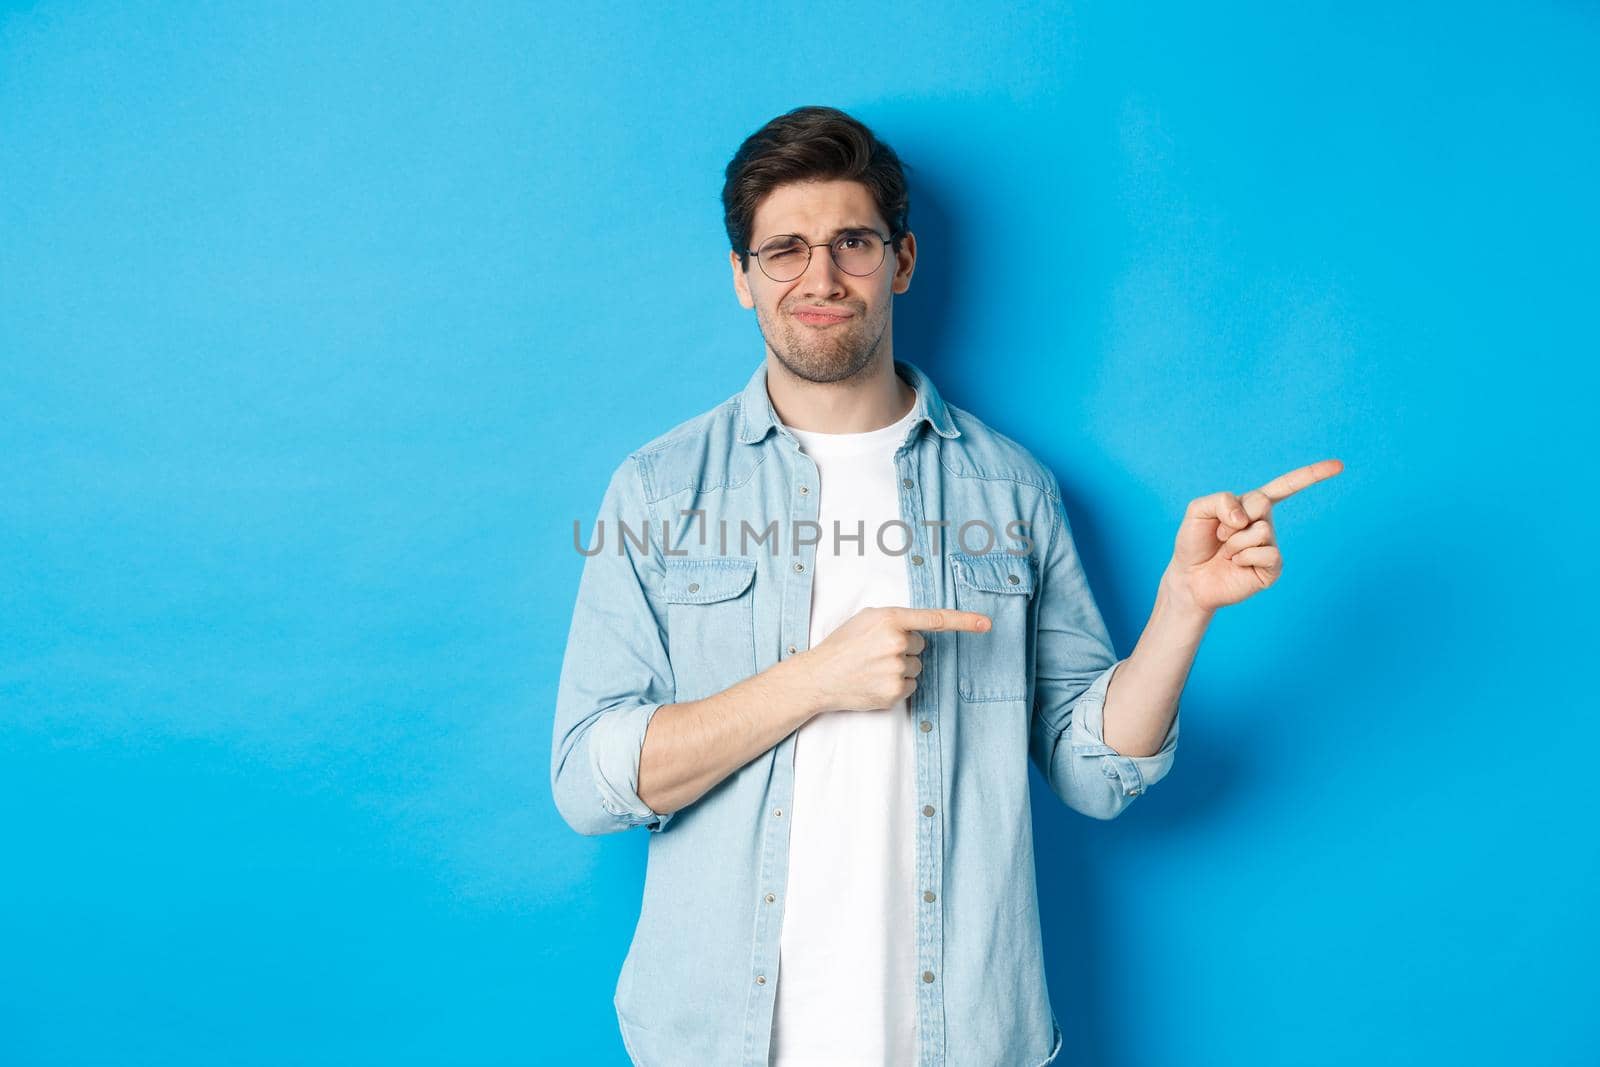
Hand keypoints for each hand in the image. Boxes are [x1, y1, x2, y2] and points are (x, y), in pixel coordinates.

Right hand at [796, 607, 991, 712]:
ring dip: (900, 668)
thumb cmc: (841, 646)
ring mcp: (896, 668)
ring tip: (873, 669)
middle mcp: (896, 642)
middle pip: (921, 646)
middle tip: (876, 653)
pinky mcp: (895, 691)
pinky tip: (875, 682)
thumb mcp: (865, 619)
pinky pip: (911, 686)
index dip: (965, 621)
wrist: (818, 676)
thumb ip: (895, 620)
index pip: (936, 619)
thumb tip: (918, 630)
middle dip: (904, 649)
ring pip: (917, 667)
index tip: (986, 624)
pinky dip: (897, 686)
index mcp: (890, 618)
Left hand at [1164, 458, 1343, 613]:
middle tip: (1220, 534)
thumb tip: (1248, 519)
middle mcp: (1265, 523)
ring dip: (1233, 541)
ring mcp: (1270, 546)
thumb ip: (1220, 501)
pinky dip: (1244, 557)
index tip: (1339, 465)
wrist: (1189, 579)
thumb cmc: (1194, 543)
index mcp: (1252, 506)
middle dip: (1232, 517)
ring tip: (1226, 552)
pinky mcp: (1272, 569)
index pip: (1286, 486)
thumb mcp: (1197, 510)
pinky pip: (1267, 553)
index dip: (1312, 475)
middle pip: (1261, 503)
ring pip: (1260, 530)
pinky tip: (1236, 564)